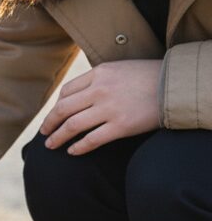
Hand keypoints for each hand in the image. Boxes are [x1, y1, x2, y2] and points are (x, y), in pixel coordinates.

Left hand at [39, 59, 161, 155]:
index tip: (53, 116)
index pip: (66, 92)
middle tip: (43, 133)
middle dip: (49, 123)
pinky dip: (78, 147)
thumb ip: (99, 79)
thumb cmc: (149, 77)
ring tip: (50, 145)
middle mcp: (100, 90)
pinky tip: (72, 152)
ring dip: (57, 137)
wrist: (176, 85)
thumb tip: (78, 95)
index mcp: (99, 73)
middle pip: (63, 109)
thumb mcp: (120, 69)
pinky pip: (92, 139)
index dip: (56, 106)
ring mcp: (110, 108)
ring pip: (72, 125)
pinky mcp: (121, 125)